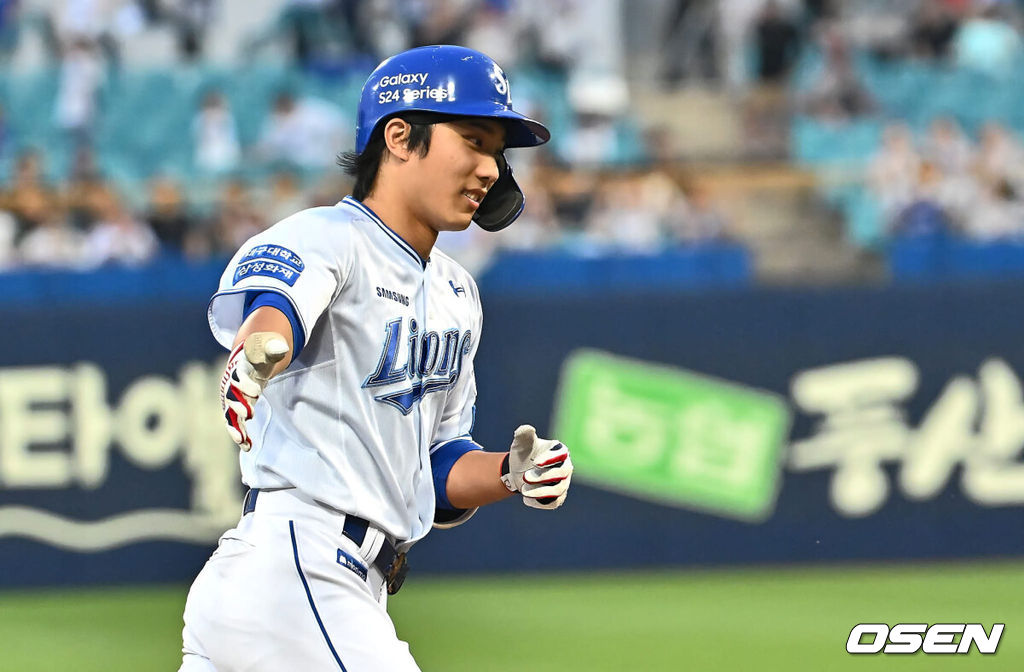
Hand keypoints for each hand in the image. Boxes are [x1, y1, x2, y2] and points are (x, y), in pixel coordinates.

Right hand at [219, 332, 288, 450]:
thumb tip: (282, 348)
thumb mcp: (267, 348)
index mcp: (239, 369)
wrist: (247, 360)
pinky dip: (240, 434)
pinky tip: (247, 447)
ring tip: (242, 441)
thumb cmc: (259, 355)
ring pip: (230, 415)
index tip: (256, 391)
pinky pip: (235, 424)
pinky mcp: (235, 410)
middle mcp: (231, 386)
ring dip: (236, 427)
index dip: (244, 383)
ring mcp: (232, 399)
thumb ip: (273, 349)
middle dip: (239, 406)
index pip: (238, 376)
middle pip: (232, 397)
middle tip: (249, 414)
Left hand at [501, 425, 572, 509]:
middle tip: (525, 477)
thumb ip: (523, 435)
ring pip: (557, 490)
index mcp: (559, 451)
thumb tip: (526, 428)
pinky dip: (540, 502)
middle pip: (561, 472)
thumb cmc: (523, 454)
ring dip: (540, 491)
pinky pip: (553, 502)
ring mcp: (563, 483)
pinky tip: (526, 499)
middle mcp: (565, 467)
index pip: (561, 454)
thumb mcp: (521, 444)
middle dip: (543, 476)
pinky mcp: (558, 498)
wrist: (518, 472)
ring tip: (522, 490)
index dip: (550, 458)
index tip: (535, 461)